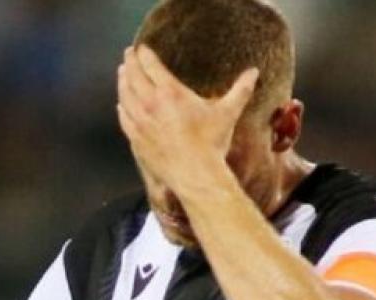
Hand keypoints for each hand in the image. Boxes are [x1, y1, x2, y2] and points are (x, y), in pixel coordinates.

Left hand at [116, 45, 257, 194]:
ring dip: (122, 81)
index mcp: (170, 93)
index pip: (151, 65)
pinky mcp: (136, 139)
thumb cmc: (211, 144)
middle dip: (130, 62)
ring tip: (122, 73)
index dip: (144, 54)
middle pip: (133, 76)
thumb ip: (240, 90)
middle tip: (129, 55)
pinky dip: (121, 108)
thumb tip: (254, 73)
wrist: (195, 175)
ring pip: (124, 95)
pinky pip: (124, 118)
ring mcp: (140, 122)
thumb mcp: (228, 113)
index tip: (142, 48)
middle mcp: (151, 104)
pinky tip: (121, 104)